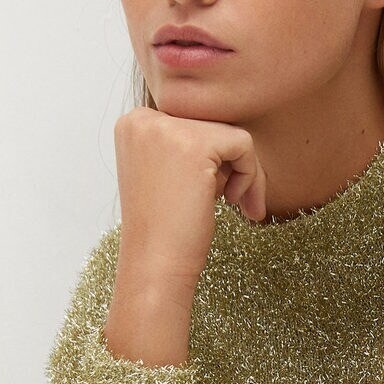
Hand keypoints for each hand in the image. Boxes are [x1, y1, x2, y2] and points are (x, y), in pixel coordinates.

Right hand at [113, 103, 268, 295]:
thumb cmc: (165, 230)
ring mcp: (166, 128)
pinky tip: (233, 203)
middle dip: (232, 166)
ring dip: (243, 172)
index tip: (220, 193)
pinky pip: (244, 144)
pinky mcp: (194, 144)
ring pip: (231, 134)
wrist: (154, 265)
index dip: (214, 160)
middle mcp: (143, 119)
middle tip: (236, 203)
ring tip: (234, 206)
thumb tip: (231, 131)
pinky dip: (250, 175)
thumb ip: (188, 145)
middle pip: (213, 125)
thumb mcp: (168, 174)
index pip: (194, 124)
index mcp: (133, 124)